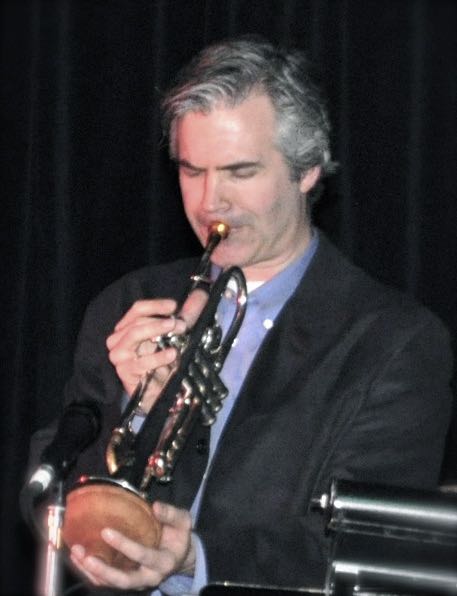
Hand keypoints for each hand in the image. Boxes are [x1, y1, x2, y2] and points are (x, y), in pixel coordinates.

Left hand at [70, 501, 195, 589]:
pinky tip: (79, 559)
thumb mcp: (183, 521)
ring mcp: (138, 582)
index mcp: (165, 561)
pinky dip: (91, 573)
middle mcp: (150, 577)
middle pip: (124, 580)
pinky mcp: (127, 581)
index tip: (106, 532)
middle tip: (85, 555)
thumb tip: (155, 506)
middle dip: (103, 570)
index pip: (143, 556)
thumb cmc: (179, 536)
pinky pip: (107, 582)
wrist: (180, 555)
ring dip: (92, 572)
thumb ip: (171, 514)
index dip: (125, 545)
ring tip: (76, 555)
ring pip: (112, 584)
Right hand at [106, 289, 207, 411]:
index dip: (156, 305)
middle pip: (137, 321)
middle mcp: (119, 339)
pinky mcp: (125, 372)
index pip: (137, 309)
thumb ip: (188, 315)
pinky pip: (141, 361)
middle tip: (182, 324)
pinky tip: (173, 354)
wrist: (160, 392)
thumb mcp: (177, 336)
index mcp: (128, 327)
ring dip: (157, 330)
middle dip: (161, 320)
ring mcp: (120, 356)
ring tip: (177, 331)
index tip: (174, 306)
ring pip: (134, 334)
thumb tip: (201, 295)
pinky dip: (158, 356)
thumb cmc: (164, 362)